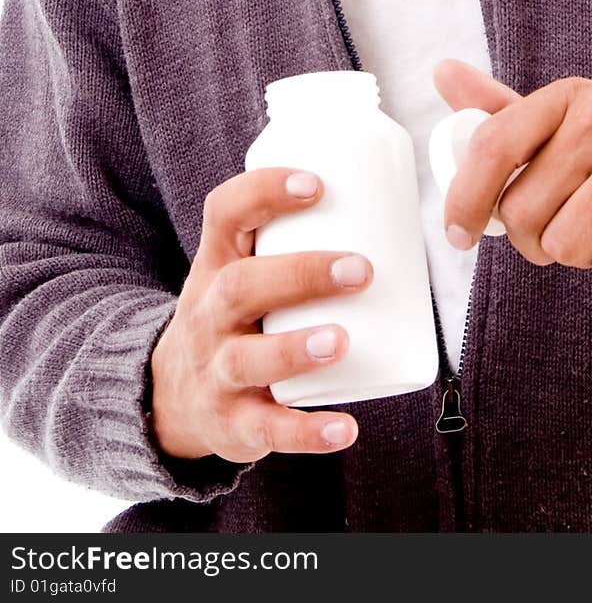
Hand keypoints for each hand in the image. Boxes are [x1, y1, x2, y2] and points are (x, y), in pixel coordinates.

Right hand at [148, 167, 372, 461]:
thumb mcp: (239, 269)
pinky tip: (345, 428)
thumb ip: (292, 238)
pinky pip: (265, 430)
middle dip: (300, 275)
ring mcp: (216, 370)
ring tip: (342, 340)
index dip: (264, 192)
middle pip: (238, 287)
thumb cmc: (234, 315)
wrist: (171, 396)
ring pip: (246, 359)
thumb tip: (395, 206)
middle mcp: (207, 314)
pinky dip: (305, 433)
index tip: (316, 183)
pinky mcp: (232, 422)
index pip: (223, 213)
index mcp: (215, 263)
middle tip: (361, 269)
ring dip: (295, 349)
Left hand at [433, 60, 591, 286]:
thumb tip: (441, 73)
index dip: (464, 200)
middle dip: (536, 239)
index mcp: (572, 95)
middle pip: (521, 212)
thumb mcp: (572, 128)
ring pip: (563, 246)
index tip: (459, 235)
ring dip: (581, 256)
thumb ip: (506, 111)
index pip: (492, 145)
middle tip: (573, 225)